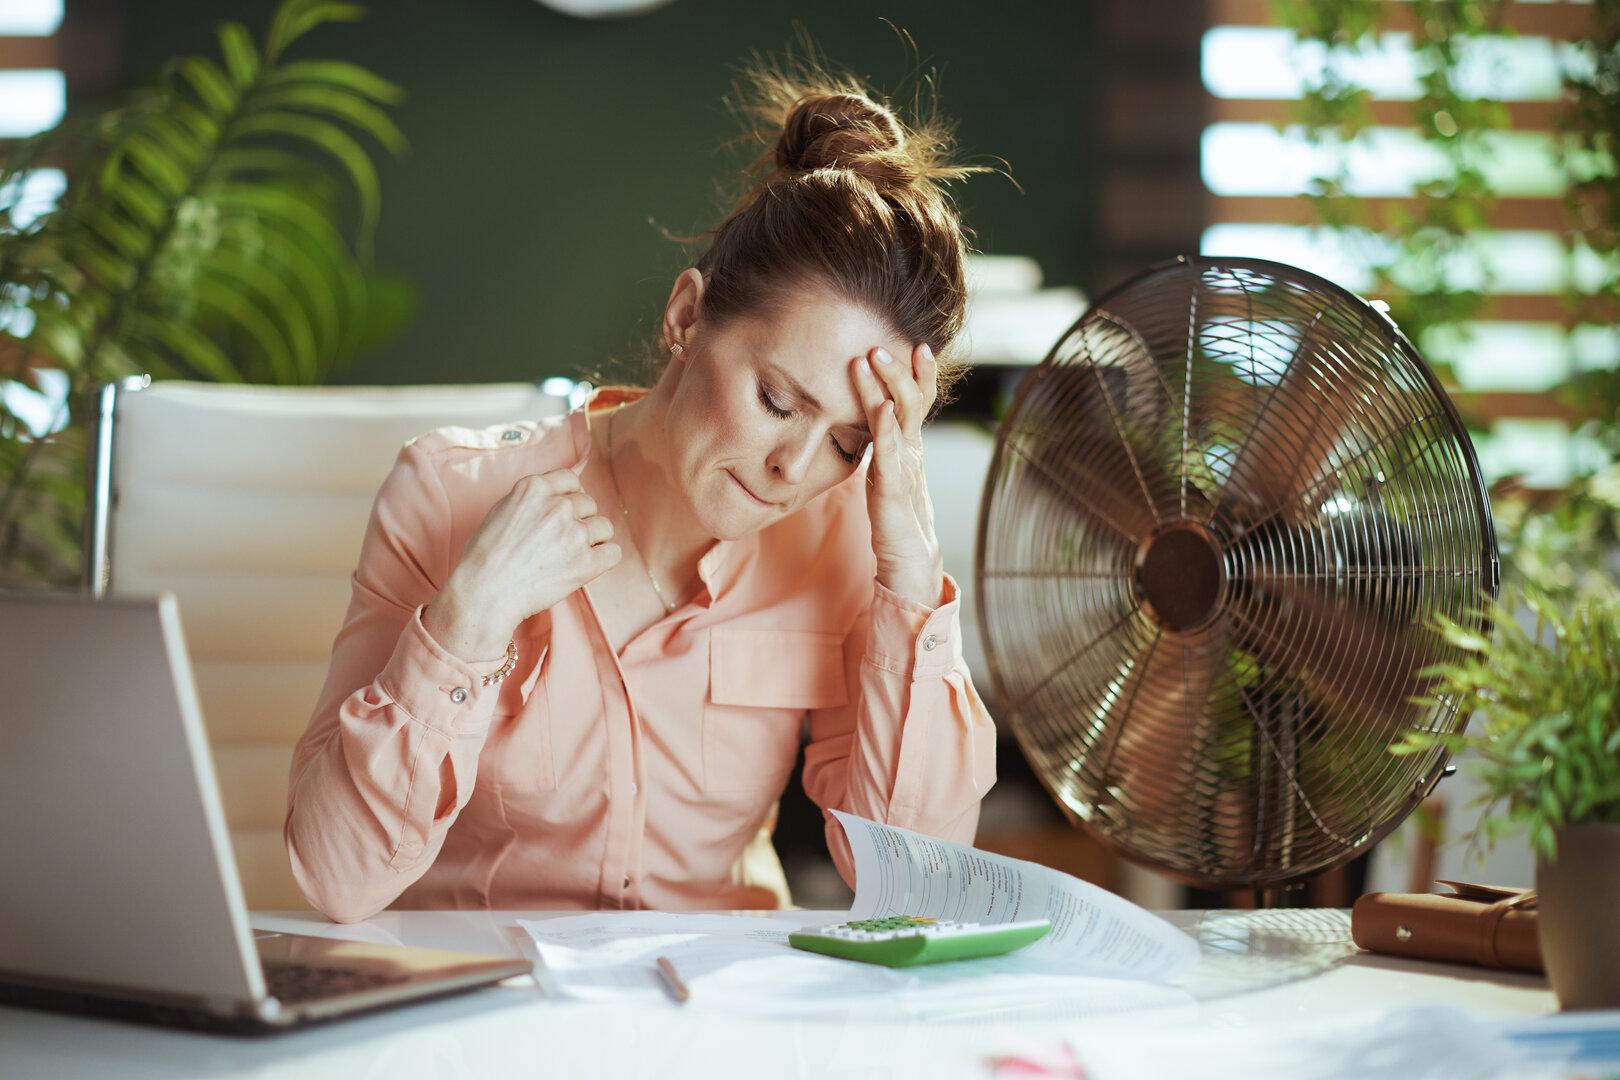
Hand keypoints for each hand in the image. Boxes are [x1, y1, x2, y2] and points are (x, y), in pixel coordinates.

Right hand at [423, 469, 619, 659]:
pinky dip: (604, 559)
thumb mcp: (502, 510)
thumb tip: (556, 497)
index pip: (570, 480)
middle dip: (580, 519)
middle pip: (589, 504)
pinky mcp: (586, 563)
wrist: (484, 592)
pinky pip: (613, 553)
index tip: (566, 510)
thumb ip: (532, 499)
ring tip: (572, 555)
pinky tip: (588, 565)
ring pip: (604, 527)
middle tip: (562, 541)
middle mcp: (558, 506)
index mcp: (535, 488)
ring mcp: (575, 534)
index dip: (570, 495)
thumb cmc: (485, 556)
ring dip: (593, 539)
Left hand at [850, 342, 944, 606]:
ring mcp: (906, 467)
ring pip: (901, 417)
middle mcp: (913, 450)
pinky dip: (885, 428)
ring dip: (888, 385)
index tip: (917, 342)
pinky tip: (878, 408)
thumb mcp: (887, 469)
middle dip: (900, 368)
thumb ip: (882, 444)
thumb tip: (866, 418)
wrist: (910, 558)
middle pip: (913, 399)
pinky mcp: (894, 488)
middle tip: (883, 342)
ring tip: (874, 358)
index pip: (919, 399)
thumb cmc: (896, 514)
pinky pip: (890, 452)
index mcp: (910, 444)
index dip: (919, 371)